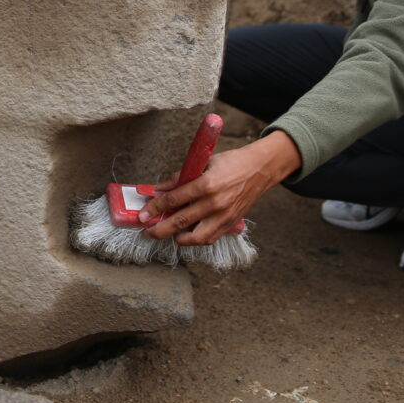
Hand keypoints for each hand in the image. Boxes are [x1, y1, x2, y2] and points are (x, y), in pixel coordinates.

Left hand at [140, 131, 301, 245]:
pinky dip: (195, 239)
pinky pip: (210, 238)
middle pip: (180, 222)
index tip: (143, 214)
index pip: (174, 200)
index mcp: (206, 184)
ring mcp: (224, 216)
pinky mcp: (231, 223)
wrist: (260, 169)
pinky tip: (186, 234)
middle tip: (147, 232)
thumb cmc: (232, 162)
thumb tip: (158, 189)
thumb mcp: (203, 163)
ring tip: (167, 234)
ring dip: (177, 238)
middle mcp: (215, 203)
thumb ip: (179, 178)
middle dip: (159, 230)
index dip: (155, 208)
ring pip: (195, 237)